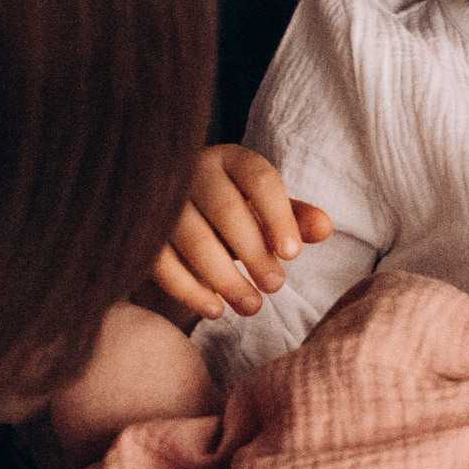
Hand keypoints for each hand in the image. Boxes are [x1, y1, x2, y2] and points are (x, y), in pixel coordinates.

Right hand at [151, 145, 331, 321]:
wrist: (181, 212)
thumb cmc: (235, 209)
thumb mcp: (268, 209)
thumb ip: (296, 218)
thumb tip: (324, 228)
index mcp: (232, 159)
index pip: (260, 179)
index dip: (279, 217)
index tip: (293, 255)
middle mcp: (194, 172)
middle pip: (225, 210)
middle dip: (254, 253)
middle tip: (276, 286)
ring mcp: (164, 201)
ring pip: (193, 239)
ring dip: (225, 278)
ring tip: (252, 306)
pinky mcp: (144, 233)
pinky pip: (162, 262)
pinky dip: (189, 290)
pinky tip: (215, 309)